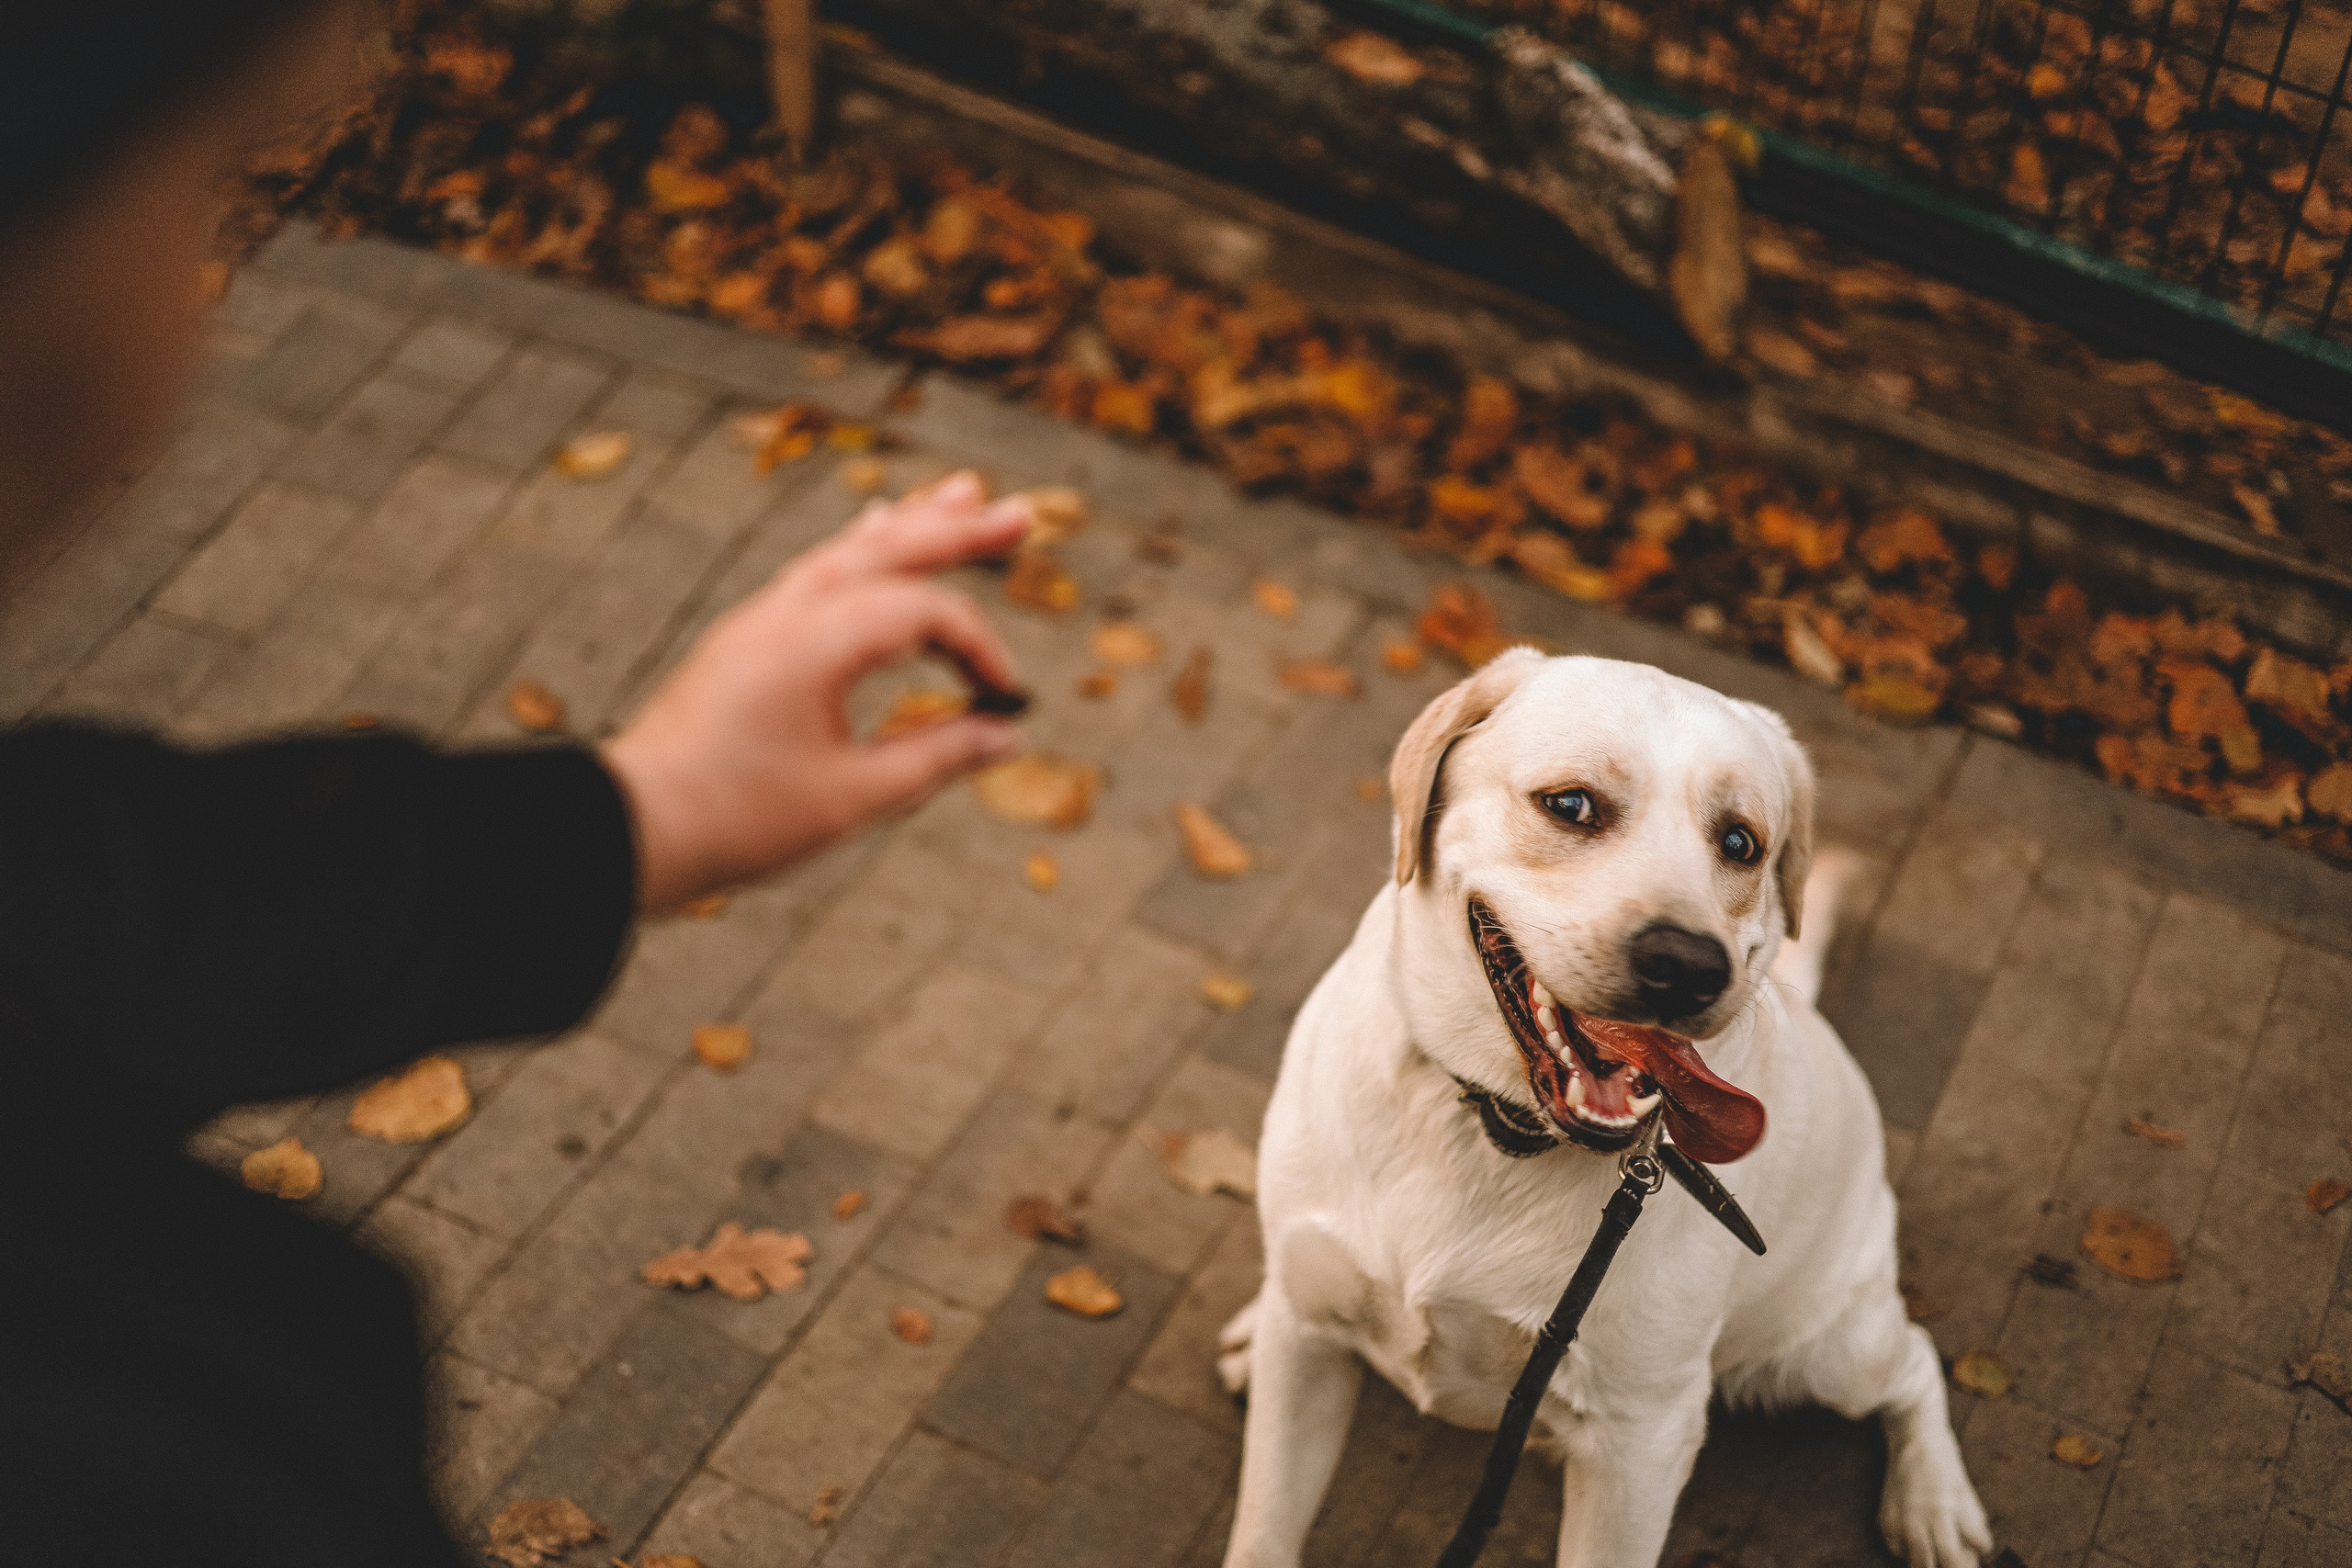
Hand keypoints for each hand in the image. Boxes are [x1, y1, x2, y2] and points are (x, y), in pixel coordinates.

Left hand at [603, 471, 1028, 914]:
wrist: (632, 826)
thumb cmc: (736, 818)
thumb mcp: (851, 796)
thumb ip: (936, 758)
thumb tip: (1006, 736)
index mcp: (816, 642)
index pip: (923, 615)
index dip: (978, 650)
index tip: (1005, 701)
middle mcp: (788, 612)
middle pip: (889, 550)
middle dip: (957, 531)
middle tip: (1020, 515)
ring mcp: (762, 619)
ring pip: (850, 550)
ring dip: (910, 525)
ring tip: (960, 494)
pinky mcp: (748, 638)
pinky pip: (817, 571)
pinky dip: (859, 548)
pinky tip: (873, 531)